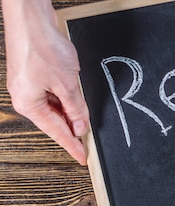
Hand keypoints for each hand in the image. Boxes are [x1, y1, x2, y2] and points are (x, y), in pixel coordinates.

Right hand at [3, 0, 88, 164]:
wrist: (31, 17)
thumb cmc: (42, 46)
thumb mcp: (67, 84)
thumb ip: (76, 108)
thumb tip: (80, 126)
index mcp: (29, 104)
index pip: (57, 132)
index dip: (72, 146)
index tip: (82, 158)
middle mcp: (24, 97)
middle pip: (54, 121)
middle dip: (72, 128)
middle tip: (88, 141)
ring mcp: (27, 86)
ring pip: (54, 108)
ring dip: (70, 112)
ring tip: (84, 118)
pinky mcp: (32, 75)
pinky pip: (51, 95)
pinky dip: (64, 100)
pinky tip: (74, 100)